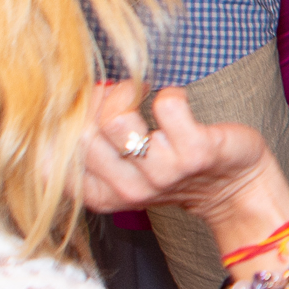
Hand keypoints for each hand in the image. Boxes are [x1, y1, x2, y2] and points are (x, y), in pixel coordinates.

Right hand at [81, 85, 284, 234]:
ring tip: (146, 95)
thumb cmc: (174, 166)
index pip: (53, 161)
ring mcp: (163, 172)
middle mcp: (129, 189)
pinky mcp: (195, 152)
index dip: (63, 122)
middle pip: (82, 134)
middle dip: (97, 101)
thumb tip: (64, 97)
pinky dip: (171, 93)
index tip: (87, 106)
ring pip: (117, 120)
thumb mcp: (124, 167)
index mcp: (102, 195)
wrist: (235, 186)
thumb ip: (92, 143)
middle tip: (121, 94)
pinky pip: (166, 106)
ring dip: (130, 94)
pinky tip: (179, 103)